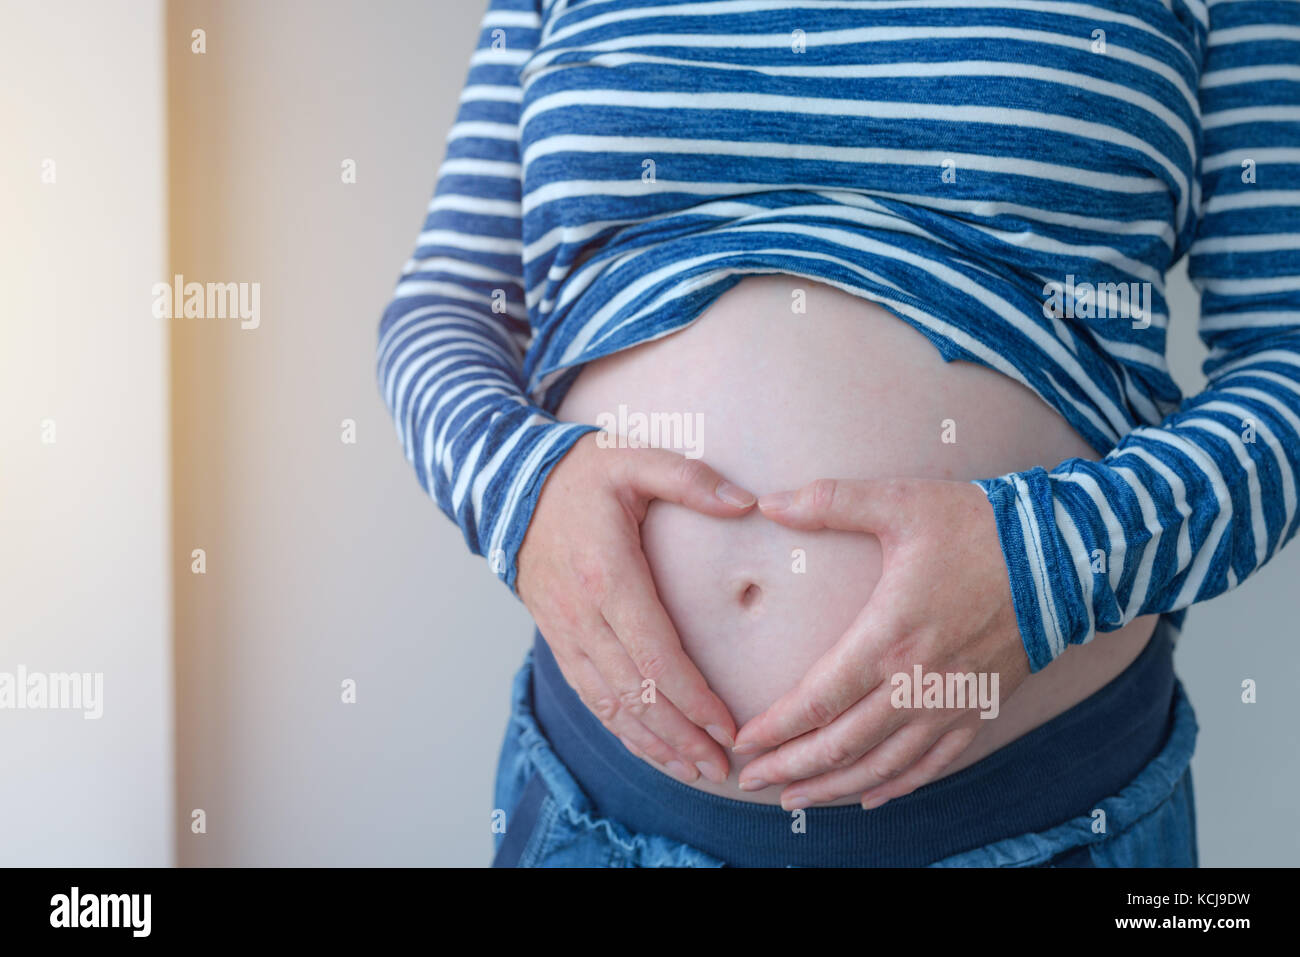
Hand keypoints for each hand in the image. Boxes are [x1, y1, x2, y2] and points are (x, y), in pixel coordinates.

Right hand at [516, 432, 755, 784]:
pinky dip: (622, 731)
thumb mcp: (635, 458)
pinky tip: (653, 750)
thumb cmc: (582, 472)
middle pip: (636, 694)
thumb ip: (691, 479)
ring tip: (697, 770)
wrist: (509, 486)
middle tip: (723, 766)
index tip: (729, 726)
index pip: (655, 655)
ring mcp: (565, 632)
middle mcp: (582, 615)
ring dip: (654, 744)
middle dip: (681, 736)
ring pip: (611, 705)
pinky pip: (590, 697)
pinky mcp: (559, 640)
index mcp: (607, 575)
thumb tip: (747, 503)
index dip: (692, 699)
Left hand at [731, 477, 1031, 808]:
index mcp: (889, 638)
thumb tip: (768, 500)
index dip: (777, 728)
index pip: (819, 700)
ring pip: (883, 766)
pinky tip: (869, 797)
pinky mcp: (978, 710)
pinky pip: (932, 765)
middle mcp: (917, 683)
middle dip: (791, 767)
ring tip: (796, 800)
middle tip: (752, 781)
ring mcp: (950, 703)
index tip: (743, 742)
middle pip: (842, 744)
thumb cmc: (975, 527)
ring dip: (834, 787)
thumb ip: (830, 501)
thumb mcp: (900, 502)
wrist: (1063, 556)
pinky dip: (896, 786)